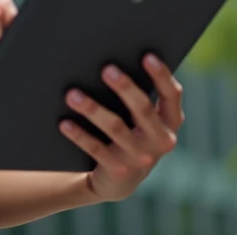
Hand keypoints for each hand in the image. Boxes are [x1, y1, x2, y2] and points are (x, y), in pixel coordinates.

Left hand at [58, 54, 184, 202]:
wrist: (119, 180)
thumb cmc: (130, 132)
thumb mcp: (142, 118)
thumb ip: (137, 95)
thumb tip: (112, 59)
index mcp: (170, 121)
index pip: (172, 95)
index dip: (162, 76)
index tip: (147, 56)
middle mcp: (161, 140)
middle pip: (143, 109)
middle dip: (125, 87)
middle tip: (106, 69)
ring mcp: (140, 158)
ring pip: (115, 127)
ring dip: (92, 109)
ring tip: (71, 94)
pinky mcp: (118, 171)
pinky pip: (96, 149)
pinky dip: (79, 134)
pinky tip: (64, 122)